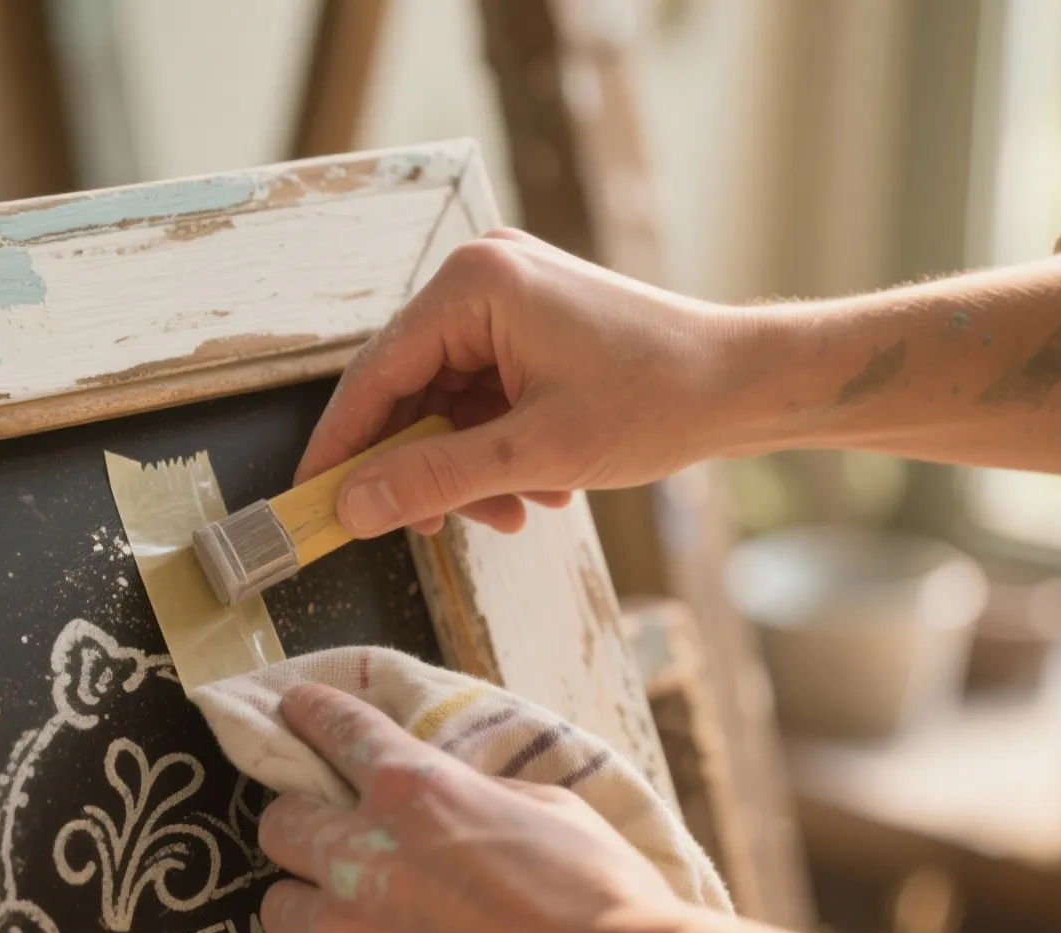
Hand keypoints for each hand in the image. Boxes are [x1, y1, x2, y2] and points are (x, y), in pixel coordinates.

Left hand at [255, 683, 689, 932]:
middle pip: (278, 825)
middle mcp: (363, 856)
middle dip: (301, 826)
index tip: (297, 709)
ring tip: (358, 921)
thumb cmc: (604, 902)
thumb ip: (474, 793)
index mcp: (415, 789)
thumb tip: (447, 796)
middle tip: (330, 841)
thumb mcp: (547, 808)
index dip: (311, 714)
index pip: (336, 729)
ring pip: (280, 909)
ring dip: (314, 907)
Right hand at [298, 228, 747, 535]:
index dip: (341, 446)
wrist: (748, 383)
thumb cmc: (658, 400)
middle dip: (423, 467)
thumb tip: (350, 508)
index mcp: (475, 284)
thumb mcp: (534, 455)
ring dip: (467, 468)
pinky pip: (481, 397)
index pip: (375, 375)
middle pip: (408, 390)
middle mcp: (482, 276)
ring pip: (445, 403)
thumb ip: (433, 480)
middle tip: (428, 529)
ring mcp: (508, 299)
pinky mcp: (530, 326)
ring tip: (514, 512)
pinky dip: (495, 450)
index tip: (311, 501)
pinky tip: (535, 489)